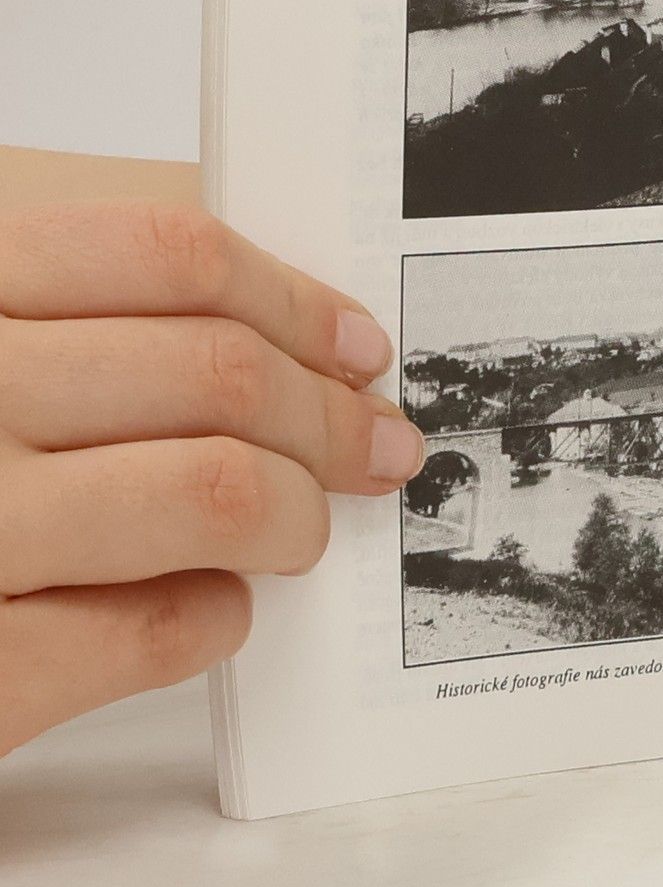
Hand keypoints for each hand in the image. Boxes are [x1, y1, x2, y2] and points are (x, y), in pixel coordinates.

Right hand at [0, 202, 422, 755]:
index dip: (291, 300)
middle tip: (378, 446)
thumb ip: (61, 321)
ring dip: (292, 513)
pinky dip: (211, 619)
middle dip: (328, 416)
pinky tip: (211, 611)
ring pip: (209, 492)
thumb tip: (261, 340)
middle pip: (213, 373)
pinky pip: (148, 631)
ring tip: (302, 530)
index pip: (166, 255)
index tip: (357, 346)